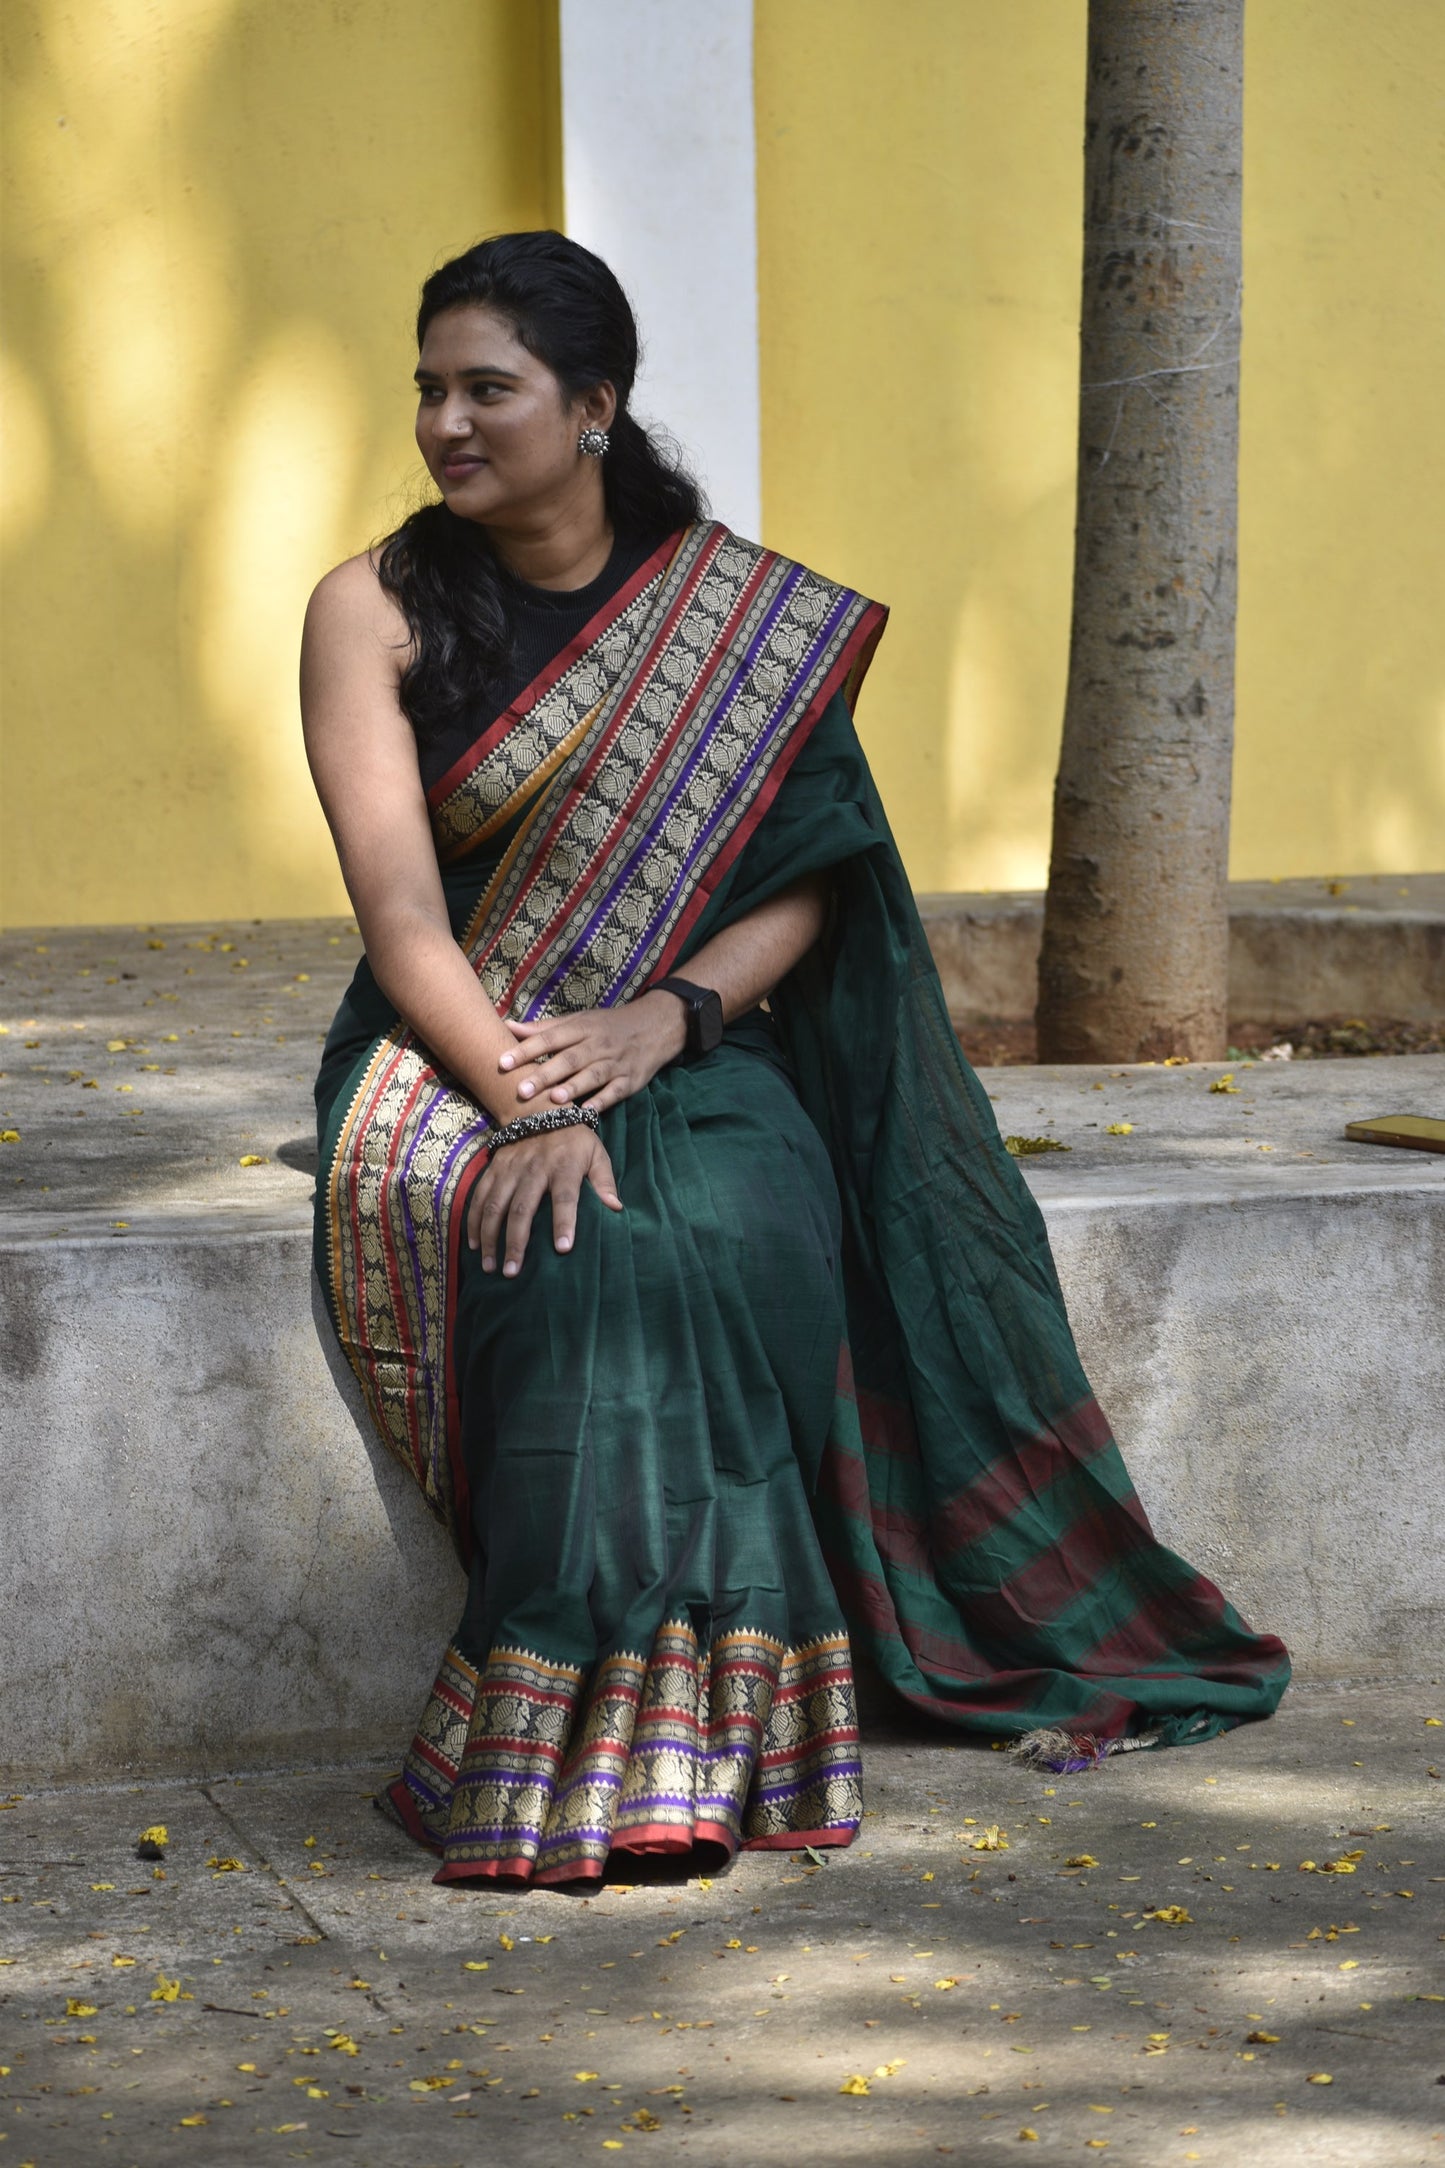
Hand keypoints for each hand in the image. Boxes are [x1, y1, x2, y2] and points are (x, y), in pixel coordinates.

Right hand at [467, 1126, 622, 1275]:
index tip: (563, 1249)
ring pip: (496, 1205)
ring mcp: (510, 1168)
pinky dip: (474, 1221)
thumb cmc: (575, 1140)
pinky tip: (474, 1244)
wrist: (540, 1109)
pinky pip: (479, 1196)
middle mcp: (534, 1168)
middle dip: (516, 1242)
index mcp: (564, 1166)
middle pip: (523, 1208)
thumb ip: (604, 1182)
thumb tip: (615, 1209)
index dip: (564, 1222)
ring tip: (490, 1266)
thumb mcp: (596, 1154)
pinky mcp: (494, 1168)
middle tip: (512, 1272)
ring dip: (490, 1238)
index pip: (565, 1197)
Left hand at [498, 993, 688, 1116]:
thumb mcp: (578, 1021)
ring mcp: (615, 1063)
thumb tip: (507, 1026)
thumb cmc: (607, 1026)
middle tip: (521, 1090)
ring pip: (592, 1076)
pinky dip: (601, 1101)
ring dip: (573, 1088)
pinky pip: (615, 1092)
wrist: (655, 1026)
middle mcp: (597, 1045)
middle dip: (545, 1074)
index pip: (550, 1038)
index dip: (527, 1049)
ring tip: (552, 1100)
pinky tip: (586, 1112)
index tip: (503, 1062)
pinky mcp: (629, 1081)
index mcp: (582, 1028)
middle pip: (569, 1059)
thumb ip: (544, 1028)